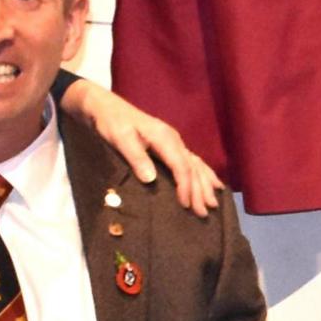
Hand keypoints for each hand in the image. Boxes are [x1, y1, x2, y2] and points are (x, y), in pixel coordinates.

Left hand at [66, 78, 229, 214]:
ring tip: (213, 203)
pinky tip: (213, 182)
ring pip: (196, 165)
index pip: (181, 166)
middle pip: (192, 168)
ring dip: (205, 184)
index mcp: (164, 138)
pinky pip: (193, 160)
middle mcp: (174, 139)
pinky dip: (204, 173)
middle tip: (203, 213)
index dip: (185, 186)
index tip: (185, 205)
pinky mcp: (171, 144)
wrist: (106, 107)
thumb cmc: (112, 122)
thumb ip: (136, 157)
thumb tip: (151, 179)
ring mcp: (174, 141)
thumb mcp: (120, 138)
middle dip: (199, 191)